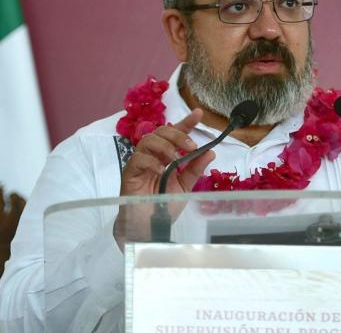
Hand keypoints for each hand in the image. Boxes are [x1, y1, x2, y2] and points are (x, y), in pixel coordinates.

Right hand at [116, 110, 214, 244]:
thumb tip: (211, 152)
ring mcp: (140, 163)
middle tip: (190, 146)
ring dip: (165, 146)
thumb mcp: (185, 187)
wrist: (148, 227)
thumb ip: (195, 169)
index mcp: (166, 156)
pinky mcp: (129, 174)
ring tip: (176, 158)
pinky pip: (137, 159)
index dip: (186, 123)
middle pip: (160, 132)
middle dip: (177, 134)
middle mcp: (152, 156)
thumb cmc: (163, 205)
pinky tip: (161, 170)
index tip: (198, 113)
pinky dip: (151, 162)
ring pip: (147, 141)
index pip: (175, 134)